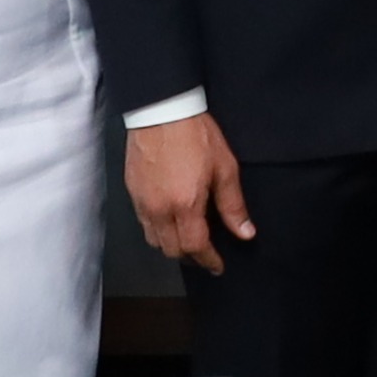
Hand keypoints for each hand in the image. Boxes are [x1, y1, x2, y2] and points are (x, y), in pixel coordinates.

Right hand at [127, 115, 254, 274]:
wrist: (162, 110)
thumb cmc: (196, 135)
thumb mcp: (225, 168)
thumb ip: (233, 205)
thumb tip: (245, 233)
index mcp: (184, 205)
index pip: (195, 247)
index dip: (208, 261)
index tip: (218, 267)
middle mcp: (159, 210)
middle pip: (172, 250)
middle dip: (190, 257)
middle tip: (206, 255)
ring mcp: (141, 202)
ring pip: (154, 240)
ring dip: (171, 246)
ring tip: (188, 241)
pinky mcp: (131, 192)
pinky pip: (143, 224)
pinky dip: (157, 231)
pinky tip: (169, 222)